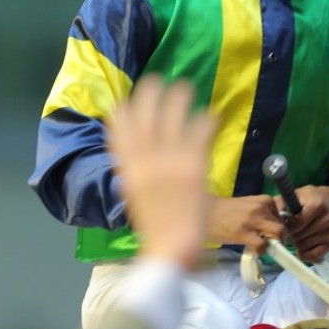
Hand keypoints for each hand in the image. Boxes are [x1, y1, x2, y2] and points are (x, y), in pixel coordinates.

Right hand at [108, 75, 215, 270]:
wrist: (171, 248)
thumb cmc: (155, 226)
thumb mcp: (134, 195)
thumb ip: (134, 171)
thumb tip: (133, 154)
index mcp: (127, 167)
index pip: (118, 127)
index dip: (122, 109)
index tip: (128, 99)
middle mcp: (144, 159)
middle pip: (143, 114)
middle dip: (148, 93)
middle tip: (157, 81)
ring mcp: (168, 161)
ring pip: (171, 116)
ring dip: (178, 97)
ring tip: (185, 87)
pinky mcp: (192, 166)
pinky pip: (198, 132)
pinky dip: (204, 120)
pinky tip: (210, 115)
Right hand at [206, 195, 285, 255]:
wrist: (201, 212)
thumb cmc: (223, 211)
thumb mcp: (247, 206)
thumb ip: (262, 213)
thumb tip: (277, 227)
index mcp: (263, 200)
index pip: (283, 216)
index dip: (276, 226)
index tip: (267, 231)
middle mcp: (260, 207)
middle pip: (282, 226)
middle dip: (276, 237)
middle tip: (265, 241)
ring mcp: (252, 220)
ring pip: (277, 235)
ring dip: (271, 244)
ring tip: (259, 245)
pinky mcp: (243, 233)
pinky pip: (262, 246)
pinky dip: (259, 251)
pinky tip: (250, 248)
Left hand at [276, 185, 328, 261]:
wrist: (328, 202)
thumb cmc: (306, 199)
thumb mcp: (293, 195)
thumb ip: (280, 204)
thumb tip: (271, 217)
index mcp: (316, 205)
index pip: (296, 224)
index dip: (286, 227)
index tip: (283, 225)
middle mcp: (327, 218)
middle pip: (299, 236)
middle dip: (290, 235)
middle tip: (289, 230)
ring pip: (305, 246)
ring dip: (296, 243)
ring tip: (296, 235)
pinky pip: (314, 255)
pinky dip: (305, 254)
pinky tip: (301, 247)